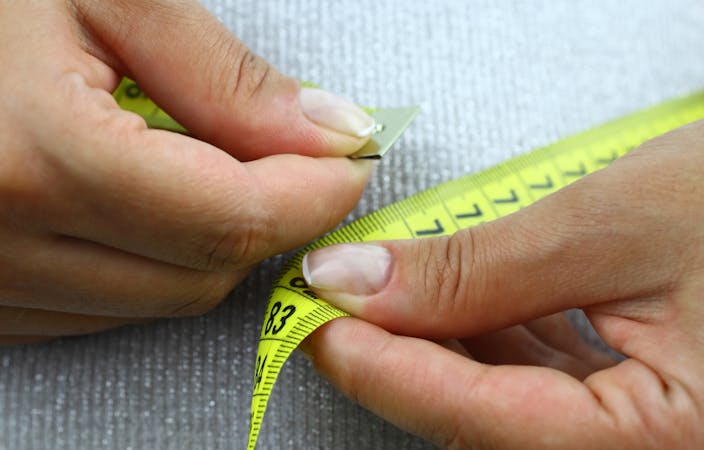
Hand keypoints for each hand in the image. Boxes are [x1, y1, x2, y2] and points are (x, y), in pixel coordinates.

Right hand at [0, 0, 374, 345]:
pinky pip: (84, 316)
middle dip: (256, 219)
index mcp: (26, 153)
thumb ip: (225, 80)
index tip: (343, 165)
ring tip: (164, 162)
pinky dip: (127, 266)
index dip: (309, 196)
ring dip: (189, 244)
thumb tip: (328, 138)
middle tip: (267, 157)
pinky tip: (109, 202)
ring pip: (147, 306)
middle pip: (197, 277)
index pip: (227, 222)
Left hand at [301, 120, 703, 447]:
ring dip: (440, 344)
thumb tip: (362, 285)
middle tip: (336, 301)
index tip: (315, 322)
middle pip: (485, 420)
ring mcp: (648, 437)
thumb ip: (481, 268)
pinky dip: (489, 338)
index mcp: (668, 444)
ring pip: (508, 403)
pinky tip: (458, 299)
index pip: (479, 418)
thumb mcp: (617, 225)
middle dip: (402, 355)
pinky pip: (543, 384)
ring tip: (388, 288)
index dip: (382, 368)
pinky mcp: (643, 404)